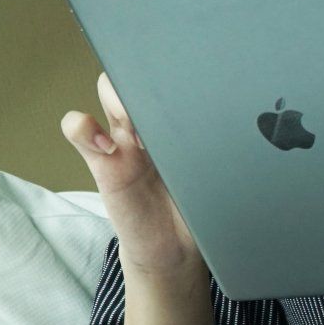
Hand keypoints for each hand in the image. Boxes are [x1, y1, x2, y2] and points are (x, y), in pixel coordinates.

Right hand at [60, 71, 202, 275]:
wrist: (176, 251)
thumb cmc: (198, 210)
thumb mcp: (216, 176)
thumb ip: (216, 149)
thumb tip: (244, 127)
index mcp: (181, 123)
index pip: (173, 77)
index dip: (178, 74)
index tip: (192, 91)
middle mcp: (151, 124)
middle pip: (140, 72)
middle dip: (150, 79)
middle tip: (166, 110)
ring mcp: (124, 140)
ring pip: (108, 90)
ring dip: (122, 100)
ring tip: (143, 133)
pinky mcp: (103, 163)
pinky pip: (79, 130)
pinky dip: (84, 129)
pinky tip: (109, 149)